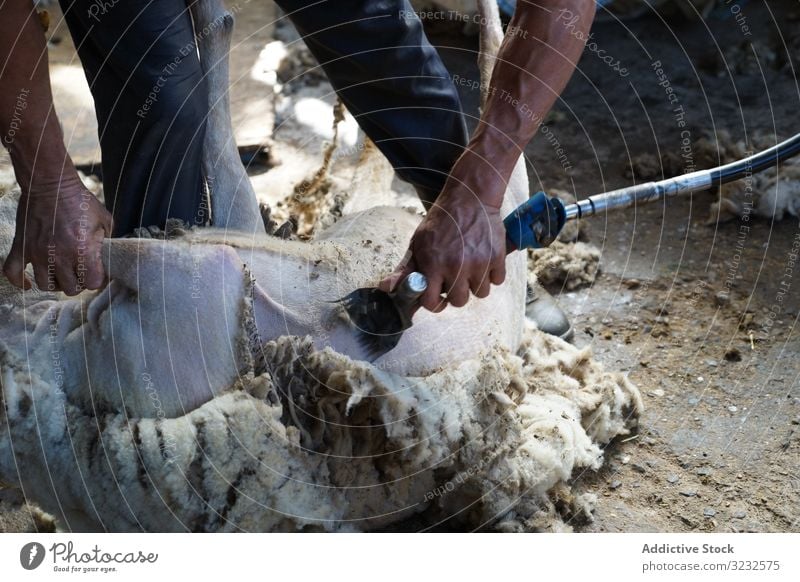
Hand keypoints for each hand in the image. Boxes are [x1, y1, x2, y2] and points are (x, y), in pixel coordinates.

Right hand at [3, 178, 112, 295]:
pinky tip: (28, 283)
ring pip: (45, 285)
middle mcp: (59, 256)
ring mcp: (37, 253)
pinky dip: (20, 282)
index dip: (96, 280)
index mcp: (83, 250)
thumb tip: (108, 256)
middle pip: (70, 288)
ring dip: (54, 282)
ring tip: (60, 273)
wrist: (50, 183)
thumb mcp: (104, 220)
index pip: (92, 283)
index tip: (96, 273)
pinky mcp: (22, 247)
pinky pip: (13, 273)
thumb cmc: (80, 200)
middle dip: (77, 282)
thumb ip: (108, 241)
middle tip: (78, 272)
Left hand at [380, 183, 506, 311]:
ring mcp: (479, 263)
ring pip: (481, 293)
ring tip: (471, 269)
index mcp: (434, 265)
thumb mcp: (418, 243)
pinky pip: (498, 280)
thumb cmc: (441, 222)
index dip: (434, 303)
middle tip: (455, 280)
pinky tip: (484, 261)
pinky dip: (492, 274)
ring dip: (476, 285)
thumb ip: (405, 269)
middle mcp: (457, 267)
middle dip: (456, 294)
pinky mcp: (497, 257)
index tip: (438, 298)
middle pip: (459, 302)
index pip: (433, 302)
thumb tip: (385, 288)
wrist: (469, 198)